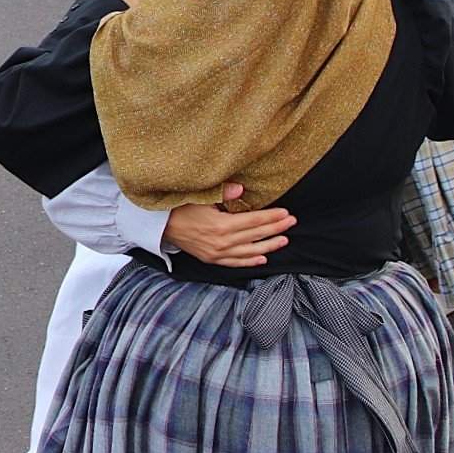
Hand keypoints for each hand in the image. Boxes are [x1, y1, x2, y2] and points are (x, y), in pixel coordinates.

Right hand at [163, 183, 294, 268]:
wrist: (161, 226)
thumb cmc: (180, 208)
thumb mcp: (200, 197)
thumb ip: (222, 193)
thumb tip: (241, 189)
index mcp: (221, 225)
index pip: (254, 221)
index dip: (272, 217)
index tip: (286, 213)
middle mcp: (222, 242)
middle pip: (256, 235)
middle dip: (276, 229)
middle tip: (292, 222)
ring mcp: (217, 253)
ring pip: (250, 251)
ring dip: (269, 246)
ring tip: (284, 240)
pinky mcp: (212, 259)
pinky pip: (236, 263)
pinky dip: (250, 261)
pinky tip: (263, 258)